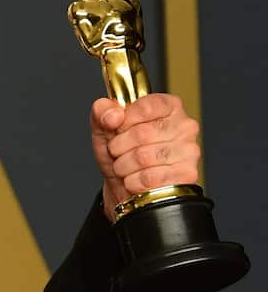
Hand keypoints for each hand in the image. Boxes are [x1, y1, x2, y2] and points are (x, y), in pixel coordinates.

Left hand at [90, 93, 200, 219]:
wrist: (124, 185)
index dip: (123, 122)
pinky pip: (149, 178)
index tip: (117, 129)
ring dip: (123, 166)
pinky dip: (132, 182)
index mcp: (169, 105)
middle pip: (142, 134)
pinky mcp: (187, 174)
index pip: (145, 108)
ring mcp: (189, 150)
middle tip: (117, 152)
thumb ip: (102, 111)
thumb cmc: (120, 151)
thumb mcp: (104, 126)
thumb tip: (113, 116)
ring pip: (143, 157)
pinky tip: (134, 179)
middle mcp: (185, 125)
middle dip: (118, 147)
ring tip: (124, 166)